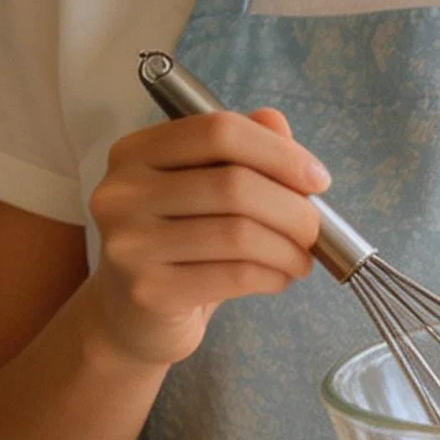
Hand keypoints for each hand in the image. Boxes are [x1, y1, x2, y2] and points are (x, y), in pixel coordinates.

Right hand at [86, 104, 326, 369]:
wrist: (130, 317)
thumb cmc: (175, 242)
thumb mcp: (202, 186)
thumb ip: (239, 147)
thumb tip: (278, 123)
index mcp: (136, 152)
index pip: (218, 131)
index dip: (278, 152)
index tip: (316, 178)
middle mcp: (122, 193)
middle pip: (234, 184)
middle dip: (292, 208)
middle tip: (316, 228)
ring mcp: (130, 244)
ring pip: (238, 233)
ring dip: (287, 247)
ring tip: (302, 257)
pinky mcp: (148, 292)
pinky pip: (234, 276)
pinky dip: (272, 275)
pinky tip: (280, 277)